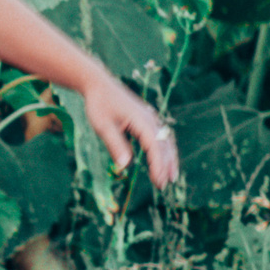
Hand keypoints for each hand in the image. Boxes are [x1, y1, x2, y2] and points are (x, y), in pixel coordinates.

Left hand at [81, 74, 179, 188]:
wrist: (99, 84)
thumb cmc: (99, 104)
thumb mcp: (103, 126)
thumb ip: (115, 145)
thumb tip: (124, 166)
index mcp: (141, 120)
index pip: (154, 146)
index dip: (158, 165)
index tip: (158, 181)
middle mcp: (150, 119)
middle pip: (165, 145)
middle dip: (167, 165)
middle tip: (165, 185)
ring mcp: (150, 118)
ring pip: (166, 141)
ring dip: (169, 159)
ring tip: (170, 176)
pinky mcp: (147, 118)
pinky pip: (161, 136)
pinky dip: (165, 150)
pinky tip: (163, 161)